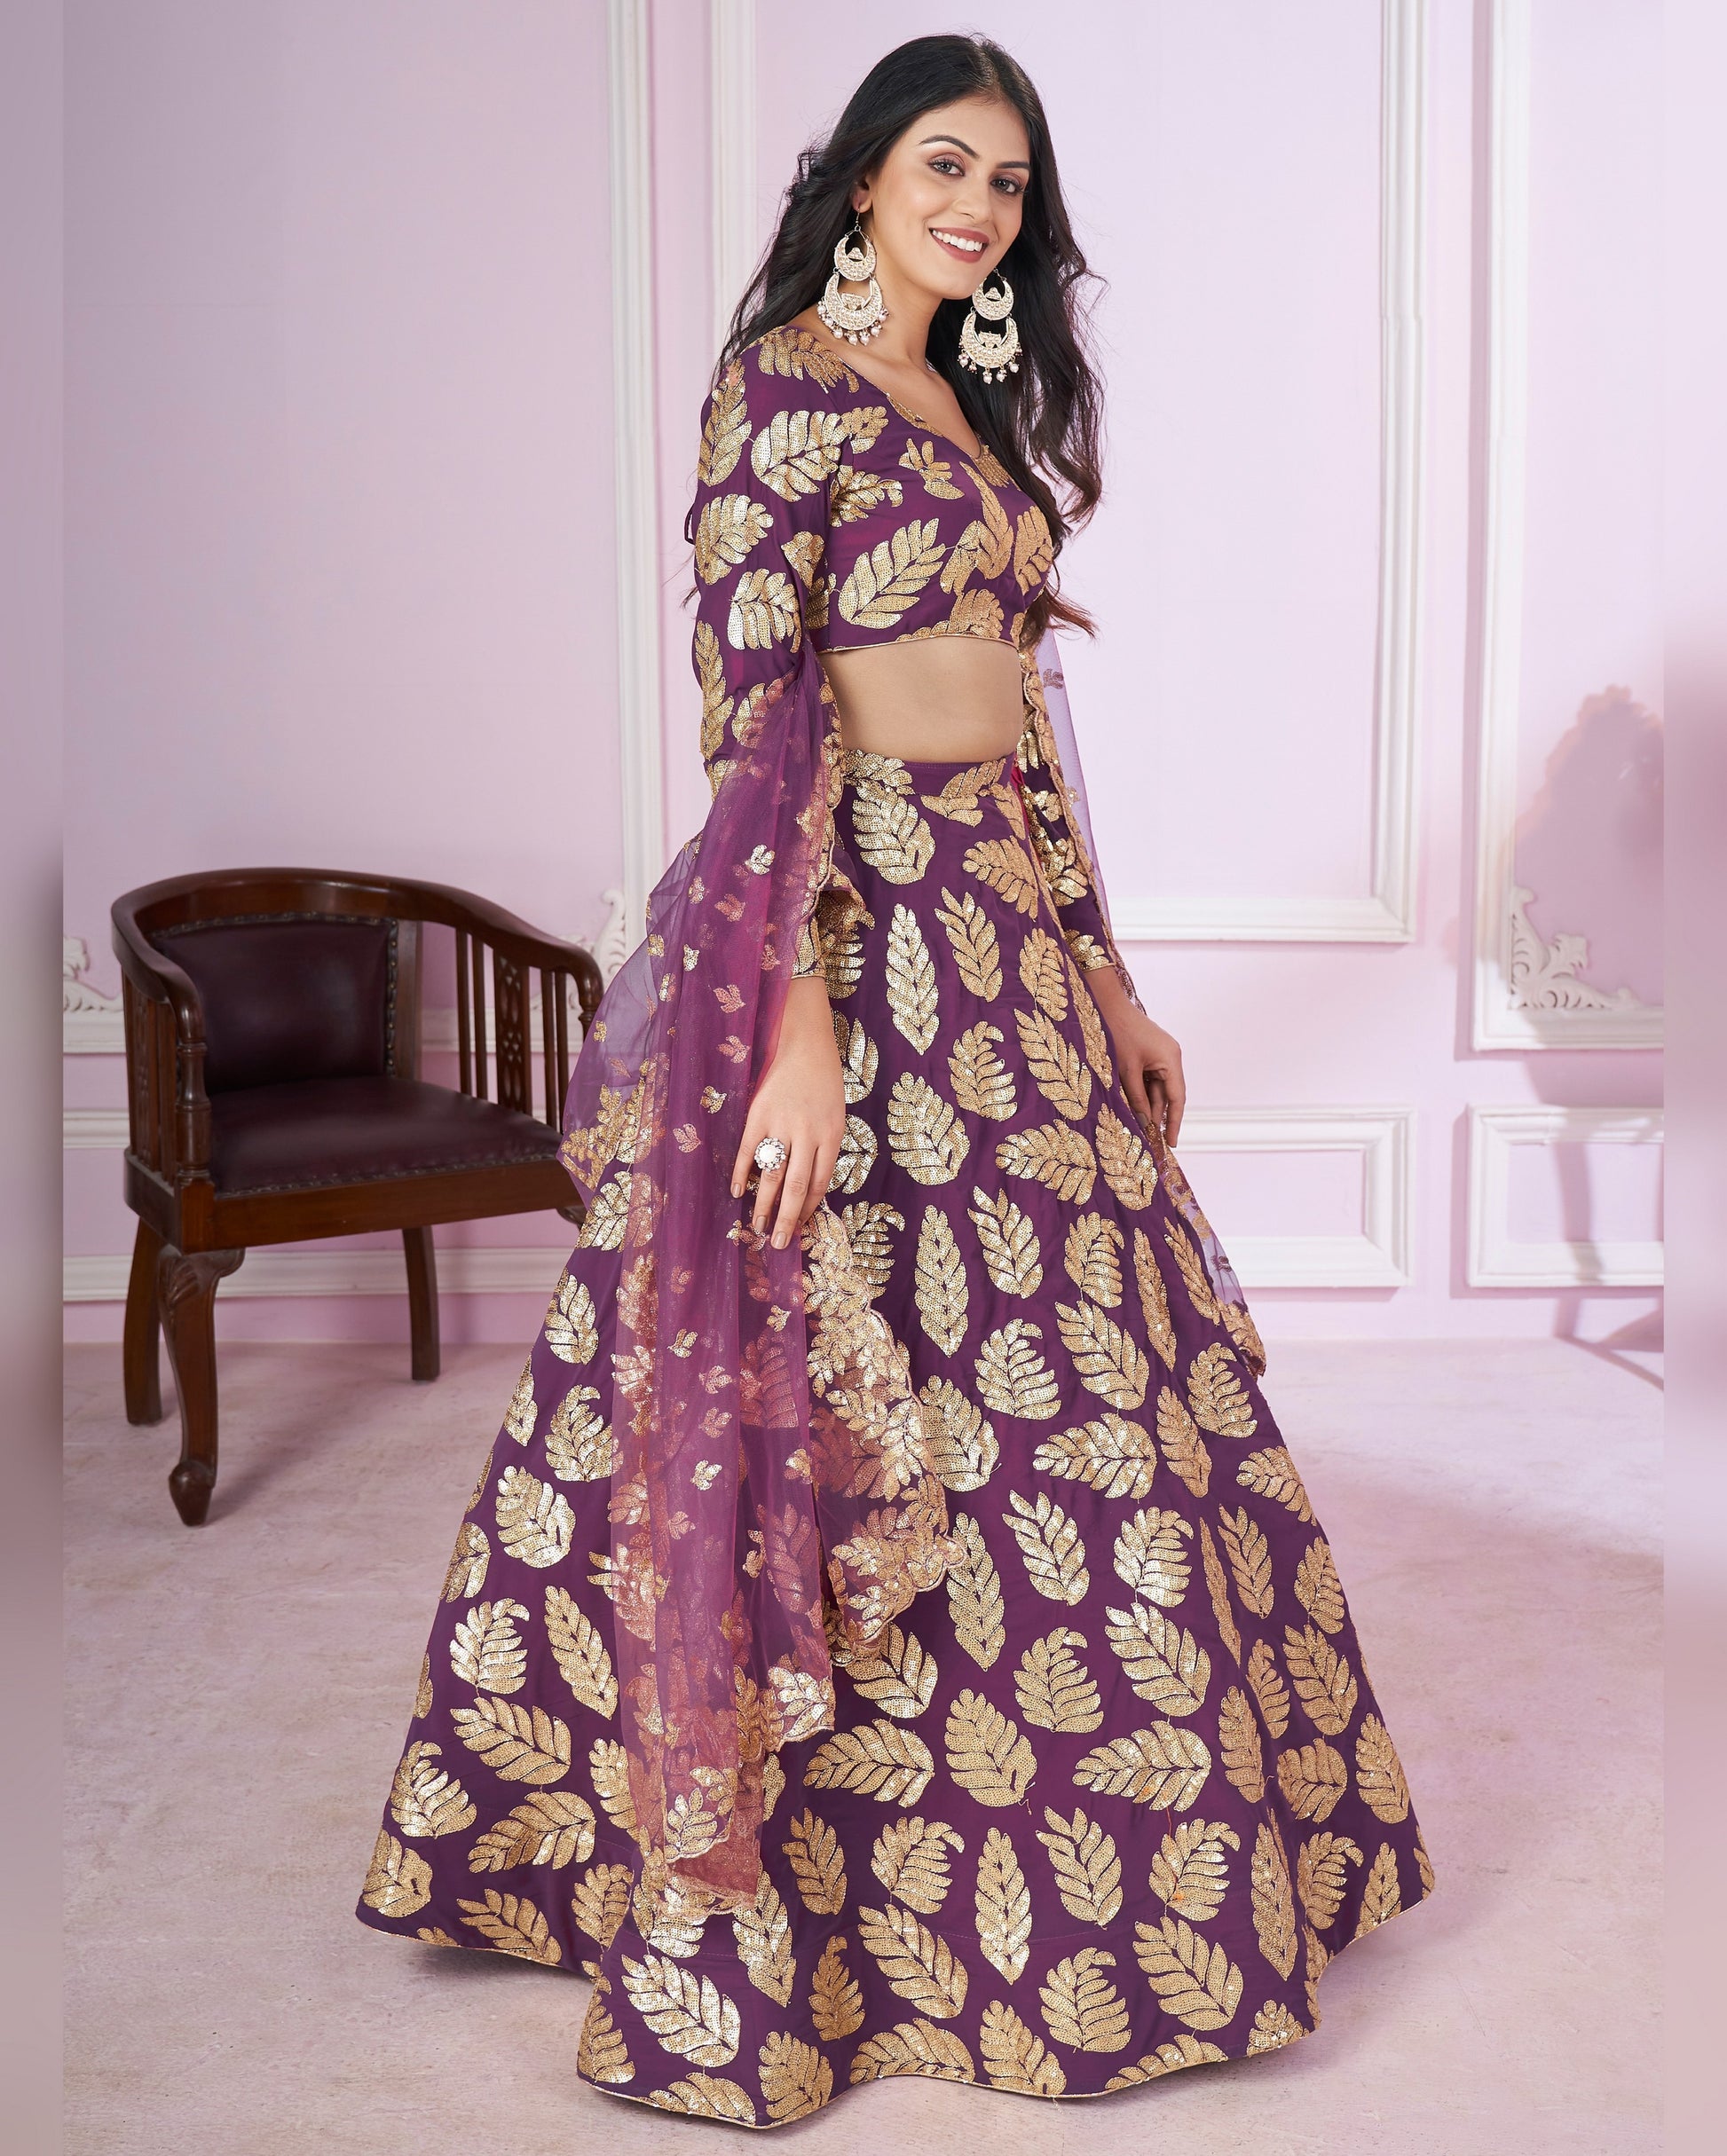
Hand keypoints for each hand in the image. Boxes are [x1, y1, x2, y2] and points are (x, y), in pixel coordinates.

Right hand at [731, 977, 846, 1247]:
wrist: (803, 1041)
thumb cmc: (823, 1080)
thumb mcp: (835, 1114)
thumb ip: (823, 1147)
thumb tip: (810, 1186)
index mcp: (832, 1136)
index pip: (820, 1184)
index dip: (810, 1209)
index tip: (802, 1228)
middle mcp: (808, 1134)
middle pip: (797, 1188)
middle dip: (788, 1220)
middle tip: (779, 1244)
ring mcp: (781, 1125)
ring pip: (773, 1176)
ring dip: (764, 1205)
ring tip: (758, 1226)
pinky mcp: (758, 1115)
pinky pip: (748, 1152)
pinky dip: (742, 1173)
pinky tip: (738, 1191)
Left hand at [1085, 966, 1186, 1145]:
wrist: (1107, 1004)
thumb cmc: (1117, 1034)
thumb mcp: (1125, 1071)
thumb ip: (1136, 1098)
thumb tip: (1144, 1123)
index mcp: (1171, 1059)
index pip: (1177, 1098)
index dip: (1174, 1122)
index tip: (1172, 1142)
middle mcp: (1171, 1056)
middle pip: (1168, 1094)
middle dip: (1158, 1117)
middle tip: (1152, 1141)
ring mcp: (1162, 1054)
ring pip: (1157, 1087)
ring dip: (1148, 1105)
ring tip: (1140, 1128)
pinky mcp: (1152, 1052)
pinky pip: (1150, 1078)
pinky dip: (1143, 1092)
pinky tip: (1134, 1108)